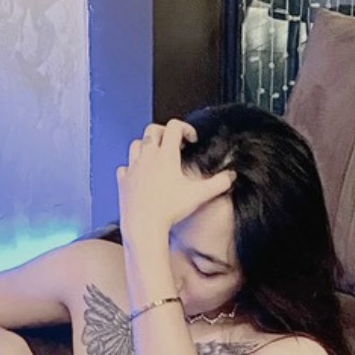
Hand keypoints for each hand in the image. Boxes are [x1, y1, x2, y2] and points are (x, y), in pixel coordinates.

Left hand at [116, 119, 234, 240]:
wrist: (144, 227)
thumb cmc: (170, 211)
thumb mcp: (199, 195)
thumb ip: (218, 183)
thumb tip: (231, 176)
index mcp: (166, 155)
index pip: (174, 127)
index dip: (186, 128)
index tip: (191, 139)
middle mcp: (147, 157)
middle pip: (152, 130)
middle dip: (164, 132)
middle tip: (173, 143)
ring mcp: (133, 168)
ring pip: (136, 144)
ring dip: (146, 146)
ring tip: (156, 156)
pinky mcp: (123, 181)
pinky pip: (125, 167)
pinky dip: (132, 167)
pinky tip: (140, 175)